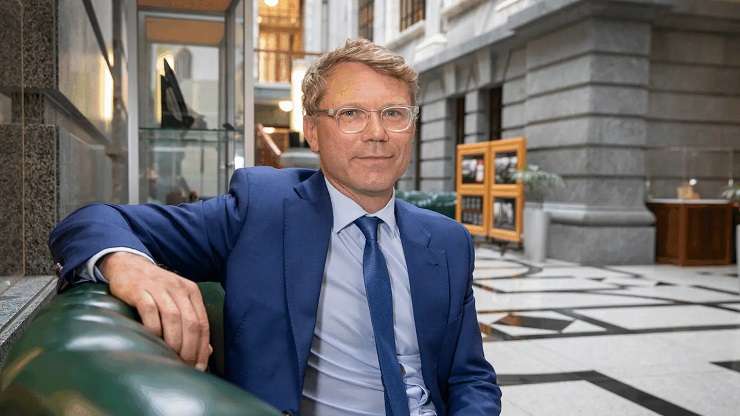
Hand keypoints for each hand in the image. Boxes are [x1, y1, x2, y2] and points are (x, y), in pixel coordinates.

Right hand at [100, 252, 211, 370]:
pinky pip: (150, 310)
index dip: (202, 348)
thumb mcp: (177, 301)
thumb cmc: (154, 289)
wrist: (128, 265)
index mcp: (191, 292)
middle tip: (185, 366)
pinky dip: (153, 328)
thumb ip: (191, 322)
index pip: (203, 323)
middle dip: (190, 348)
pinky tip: (153, 341)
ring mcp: (159, 288)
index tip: (199, 367)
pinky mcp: (139, 290)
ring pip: (173, 318)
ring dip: (174, 342)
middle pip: (190, 322)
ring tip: (172, 359)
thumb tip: (206, 351)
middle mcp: (178, 289)